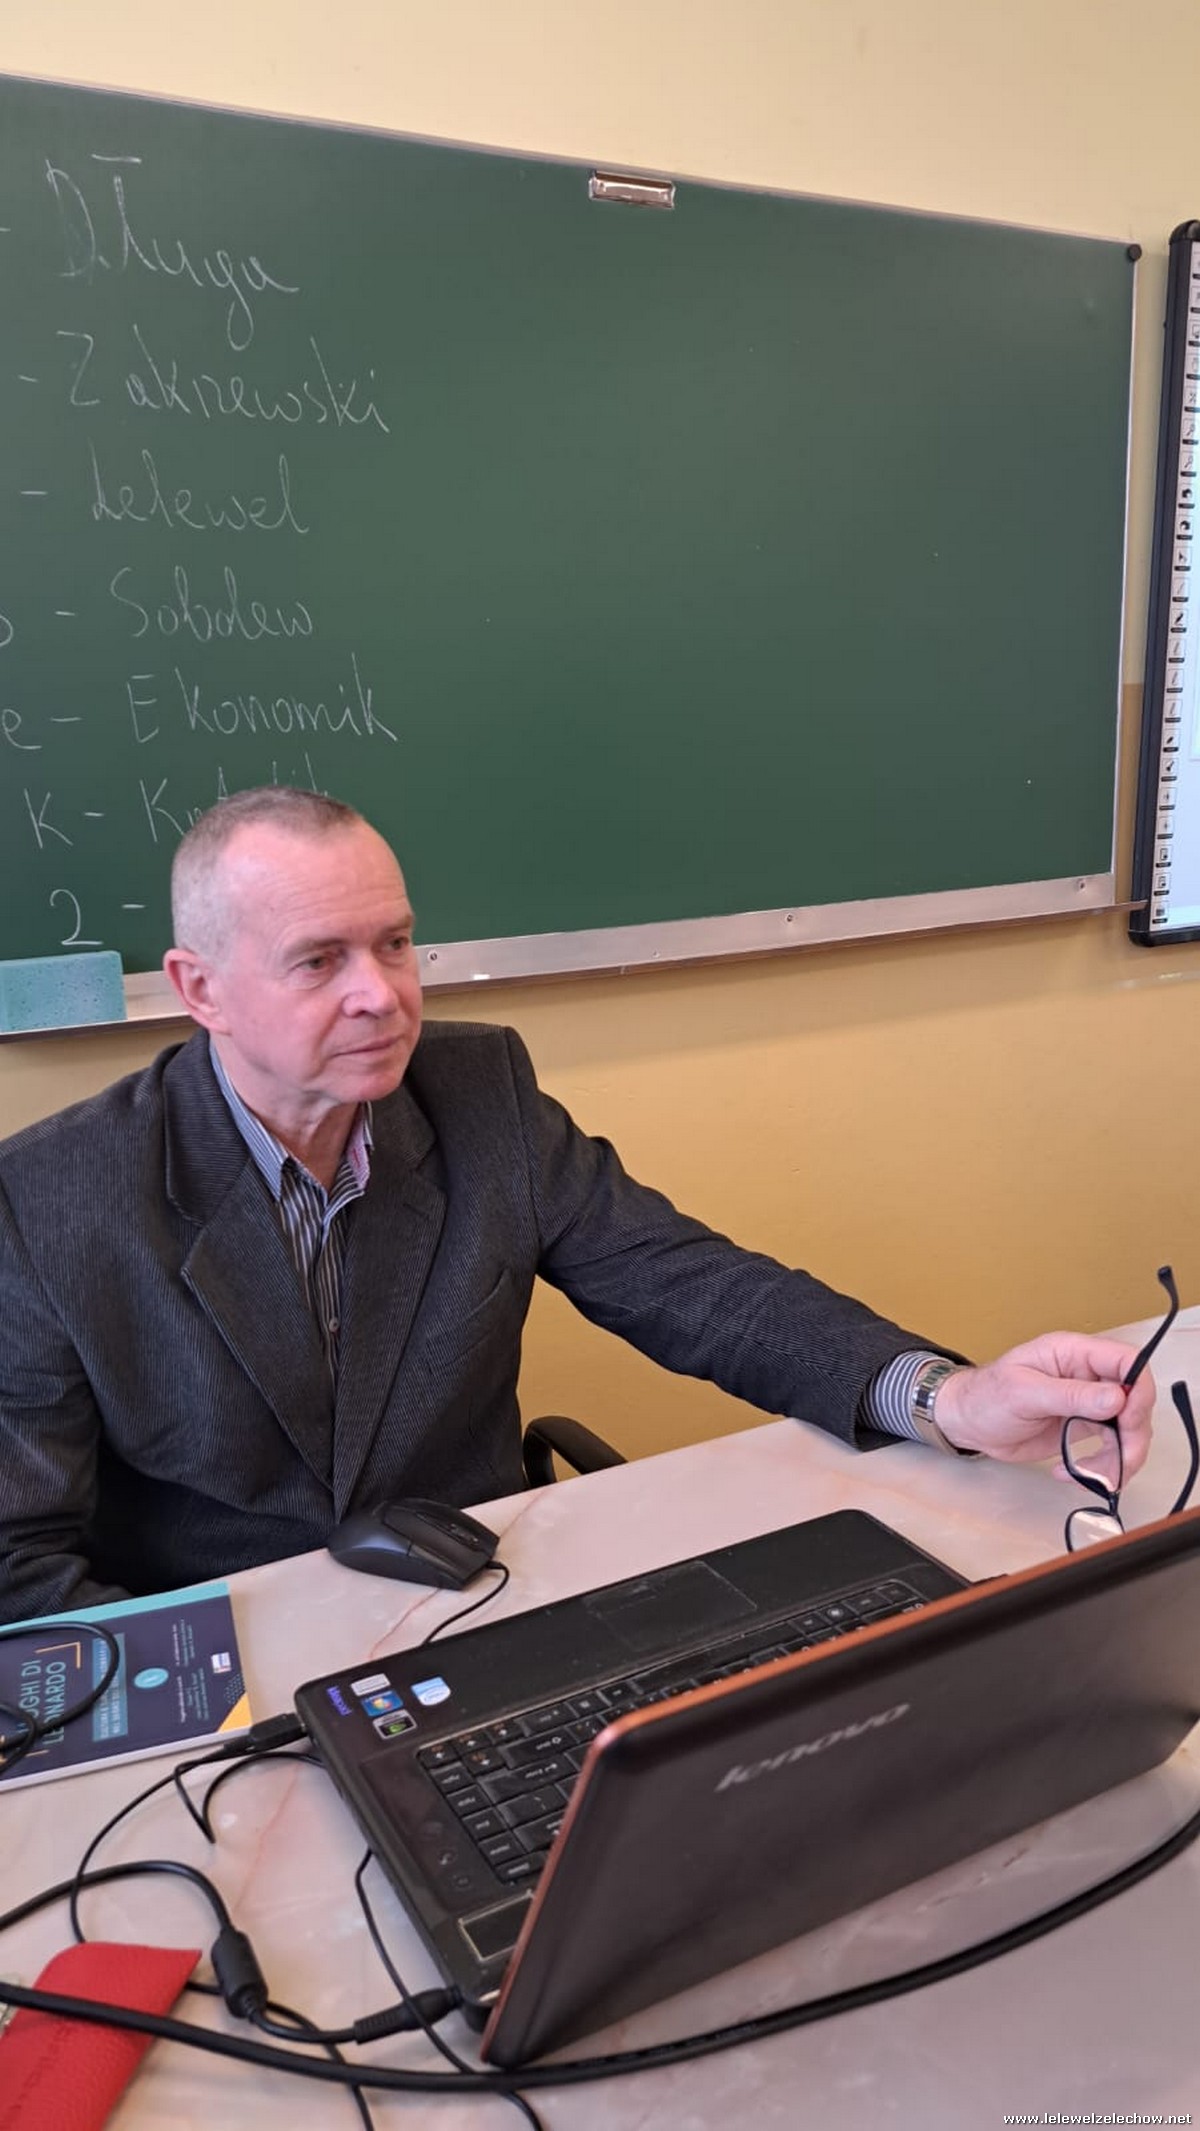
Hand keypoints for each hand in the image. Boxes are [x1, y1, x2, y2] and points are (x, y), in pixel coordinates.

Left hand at [933, 1332, 1154, 1477]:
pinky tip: (1075, 1473)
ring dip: (1121, 1456)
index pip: (1126, 1360)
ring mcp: (1087, 1402)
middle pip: (1135, 1399)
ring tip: (1094, 1476)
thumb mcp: (1024, 1393)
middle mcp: (1086, 1375)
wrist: (967, 1423)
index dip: (1137, 1389)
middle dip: (1133, 1433)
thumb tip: (1117, 1397)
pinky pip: (1111, 1446)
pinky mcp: (1083, 1427)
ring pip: (1128, 1427)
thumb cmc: (985, 1396)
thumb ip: (1071, 1395)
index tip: (1129, 1419)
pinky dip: (1104, 1466)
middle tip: (1119, 1459)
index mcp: (1072, 1353)